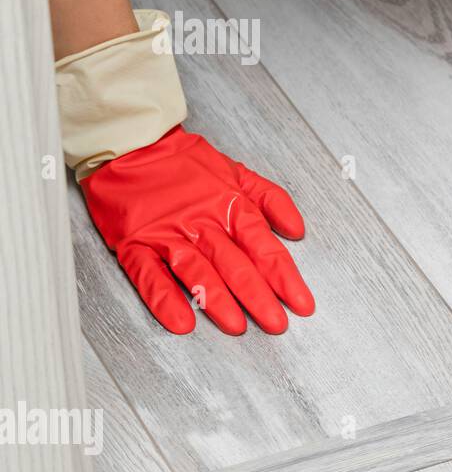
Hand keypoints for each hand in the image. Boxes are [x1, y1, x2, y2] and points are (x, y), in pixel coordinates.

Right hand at [81, 126, 313, 334]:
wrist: (130, 144)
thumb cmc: (186, 164)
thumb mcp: (238, 173)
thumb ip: (273, 200)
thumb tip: (298, 231)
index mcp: (230, 206)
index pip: (265, 248)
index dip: (285, 278)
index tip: (302, 304)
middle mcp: (202, 222)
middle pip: (236, 265)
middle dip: (259, 297)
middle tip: (277, 325)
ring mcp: (167, 234)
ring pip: (198, 271)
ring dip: (218, 302)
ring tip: (237, 326)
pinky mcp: (135, 244)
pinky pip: (150, 275)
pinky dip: (165, 300)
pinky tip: (182, 321)